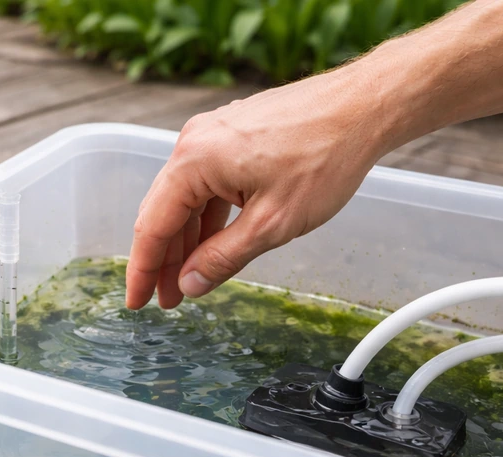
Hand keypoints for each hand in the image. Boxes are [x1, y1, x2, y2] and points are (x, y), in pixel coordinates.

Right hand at [126, 69, 386, 309]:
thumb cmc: (325, 156)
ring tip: (188, 280)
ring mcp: (213, 136)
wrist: (365, 107)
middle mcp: (195, 143)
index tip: (138, 302)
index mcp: (194, 161)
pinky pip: (207, 185)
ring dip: (186, 241)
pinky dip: (206, 218)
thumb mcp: (271, 224)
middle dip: (164, 261)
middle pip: (164, 213)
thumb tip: (189, 284)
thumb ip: (223, 258)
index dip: (143, 271)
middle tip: (165, 301)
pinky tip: (211, 245)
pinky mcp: (233, 137)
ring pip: (187, 200)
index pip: (152, 226)